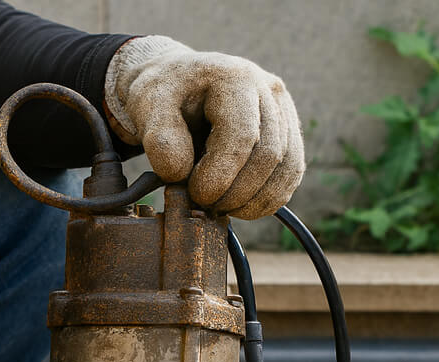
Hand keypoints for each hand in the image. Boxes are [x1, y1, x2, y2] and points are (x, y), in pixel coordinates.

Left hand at [105, 35, 304, 218]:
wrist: (179, 86)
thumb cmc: (164, 96)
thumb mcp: (148, 107)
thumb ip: (160, 140)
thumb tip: (181, 174)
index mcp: (235, 77)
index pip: (241, 137)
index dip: (219, 176)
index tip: (194, 194)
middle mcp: (269, 89)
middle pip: (268, 156)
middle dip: (235, 193)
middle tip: (205, 204)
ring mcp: (285, 111)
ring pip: (287, 169)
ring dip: (253, 201)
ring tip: (220, 206)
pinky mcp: (289, 133)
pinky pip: (291, 175)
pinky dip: (267, 200)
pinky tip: (239, 205)